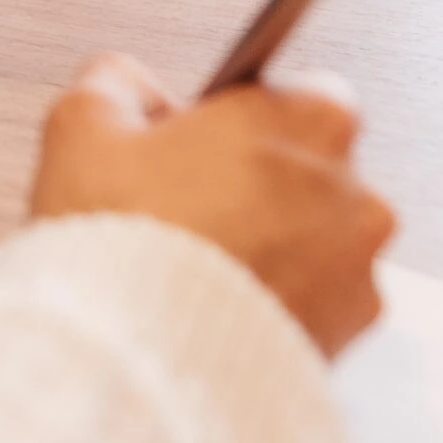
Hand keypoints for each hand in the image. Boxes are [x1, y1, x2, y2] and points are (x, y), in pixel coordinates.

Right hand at [28, 53, 396, 355]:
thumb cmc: (123, 238)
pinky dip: (279, 300)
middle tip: (185, 206)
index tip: (198, 142)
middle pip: (309, 168)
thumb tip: (126, 86)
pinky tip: (218, 306)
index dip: (238, 117)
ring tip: (197, 265)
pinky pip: (317, 302)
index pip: (294, 92)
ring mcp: (360, 266)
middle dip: (258, 183)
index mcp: (309, 116)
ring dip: (273, 244)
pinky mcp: (352, 332)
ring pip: (314, 238)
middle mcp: (355, 187)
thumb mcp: (82, 126)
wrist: (140, 359)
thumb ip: (113, 83)